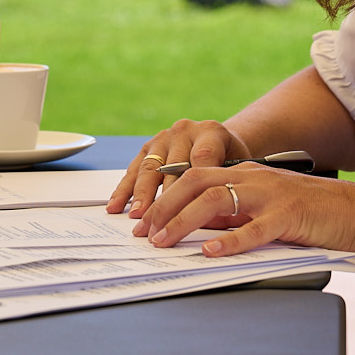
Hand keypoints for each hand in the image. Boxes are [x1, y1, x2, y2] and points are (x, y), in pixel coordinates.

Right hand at [105, 119, 252, 219]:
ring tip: (136, 217)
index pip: (203, 158)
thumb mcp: (239, 167)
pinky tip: (115, 206)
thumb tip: (210, 216)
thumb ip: (226, 184)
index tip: (190, 212)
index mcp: (211, 132)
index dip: (196, 185)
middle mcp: (185, 130)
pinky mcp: (148, 147)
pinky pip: (134, 169)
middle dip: (165, 199)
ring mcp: (164, 137)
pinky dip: (124, 189)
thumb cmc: (230, 159)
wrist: (218, 140)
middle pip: (172, 167)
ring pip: (150, 168)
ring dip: (141, 196)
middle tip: (160, 224)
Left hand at [138, 163, 354, 257]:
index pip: (194, 178)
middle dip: (164, 207)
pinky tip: (210, 251)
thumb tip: (196, 227)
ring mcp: (271, 196)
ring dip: (184, 222)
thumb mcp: (264, 209)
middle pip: (196, 184)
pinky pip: (254, 229)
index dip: (165, 198)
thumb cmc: (311, 213)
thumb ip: (233, 214)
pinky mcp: (289, 216)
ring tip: (164, 242)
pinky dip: (229, 240)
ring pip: (216, 201)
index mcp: (245, 175)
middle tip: (144, 232)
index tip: (144, 221)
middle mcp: (253, 179)